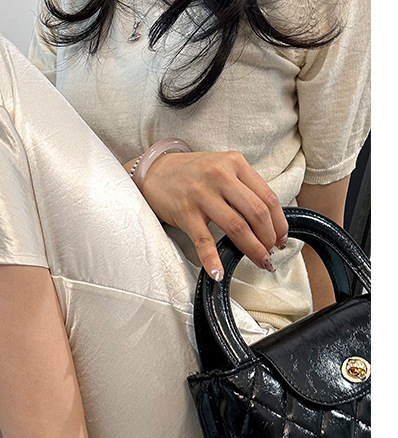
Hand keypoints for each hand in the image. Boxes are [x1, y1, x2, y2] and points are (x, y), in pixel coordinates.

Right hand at [125, 149, 288, 278]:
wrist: (156, 172)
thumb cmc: (192, 174)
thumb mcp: (222, 168)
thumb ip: (243, 188)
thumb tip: (266, 220)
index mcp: (235, 164)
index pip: (268, 197)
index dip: (279, 222)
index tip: (282, 238)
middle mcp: (221, 176)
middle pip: (256, 213)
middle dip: (269, 238)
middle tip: (271, 253)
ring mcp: (203, 194)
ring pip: (237, 226)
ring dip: (252, 249)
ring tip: (260, 261)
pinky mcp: (186, 212)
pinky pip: (204, 240)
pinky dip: (212, 259)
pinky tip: (218, 272)